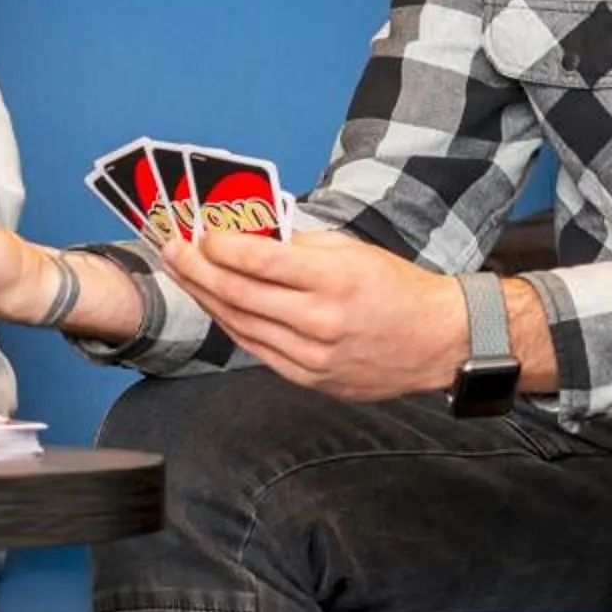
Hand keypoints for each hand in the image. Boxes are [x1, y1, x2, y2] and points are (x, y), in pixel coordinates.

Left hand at [153, 225, 476, 402]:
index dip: (219, 246)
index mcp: (335, 281)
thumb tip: (247, 233)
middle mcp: (321, 321)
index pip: (259, 261)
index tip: (197, 232)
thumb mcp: (352, 250)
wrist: (438, 341)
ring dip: (206, 297)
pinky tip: (215, 306)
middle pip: (240, 294)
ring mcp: (314, 357)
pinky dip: (231, 325)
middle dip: (197, 270)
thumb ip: (298, 244)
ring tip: (184, 274)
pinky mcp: (311, 379)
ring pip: (241, 325)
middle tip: (172, 250)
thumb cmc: (397, 288)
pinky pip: (257, 350)